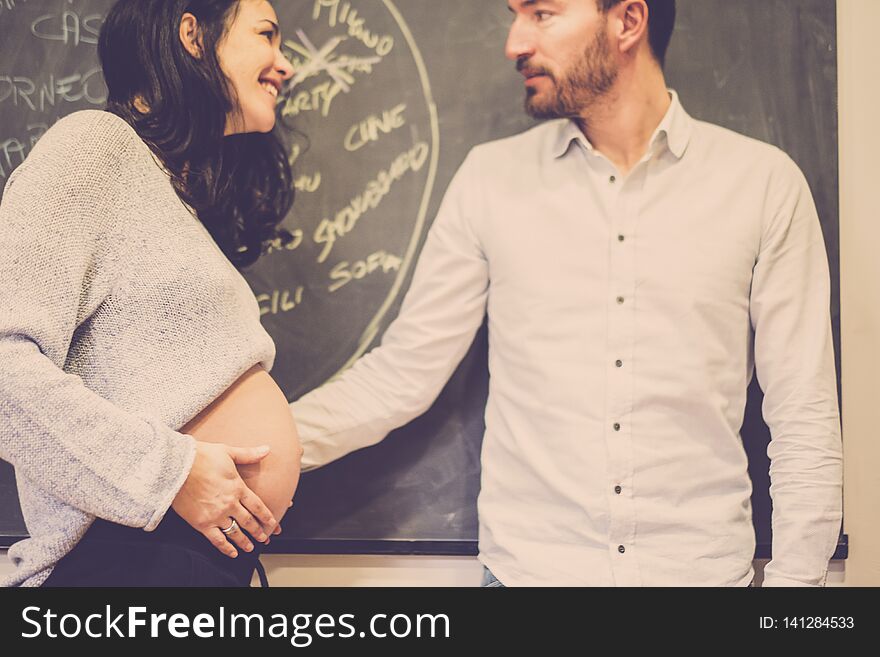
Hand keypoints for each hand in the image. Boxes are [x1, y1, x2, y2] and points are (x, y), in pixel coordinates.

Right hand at [172, 441, 277, 557]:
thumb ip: (248, 454)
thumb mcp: (228, 452)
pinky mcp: (201, 523)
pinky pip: (217, 540)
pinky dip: (226, 548)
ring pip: (235, 533)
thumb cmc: (200, 457)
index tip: (272, 524)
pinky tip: (232, 553)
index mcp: (238, 487)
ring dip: (244, 542)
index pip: (258, 506)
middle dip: (258, 532)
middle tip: (264, 538)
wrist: (176, 466)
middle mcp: (230, 504)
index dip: (266, 517)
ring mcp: (216, 515)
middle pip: (249, 522)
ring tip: (250, 548)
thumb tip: (266, 449)